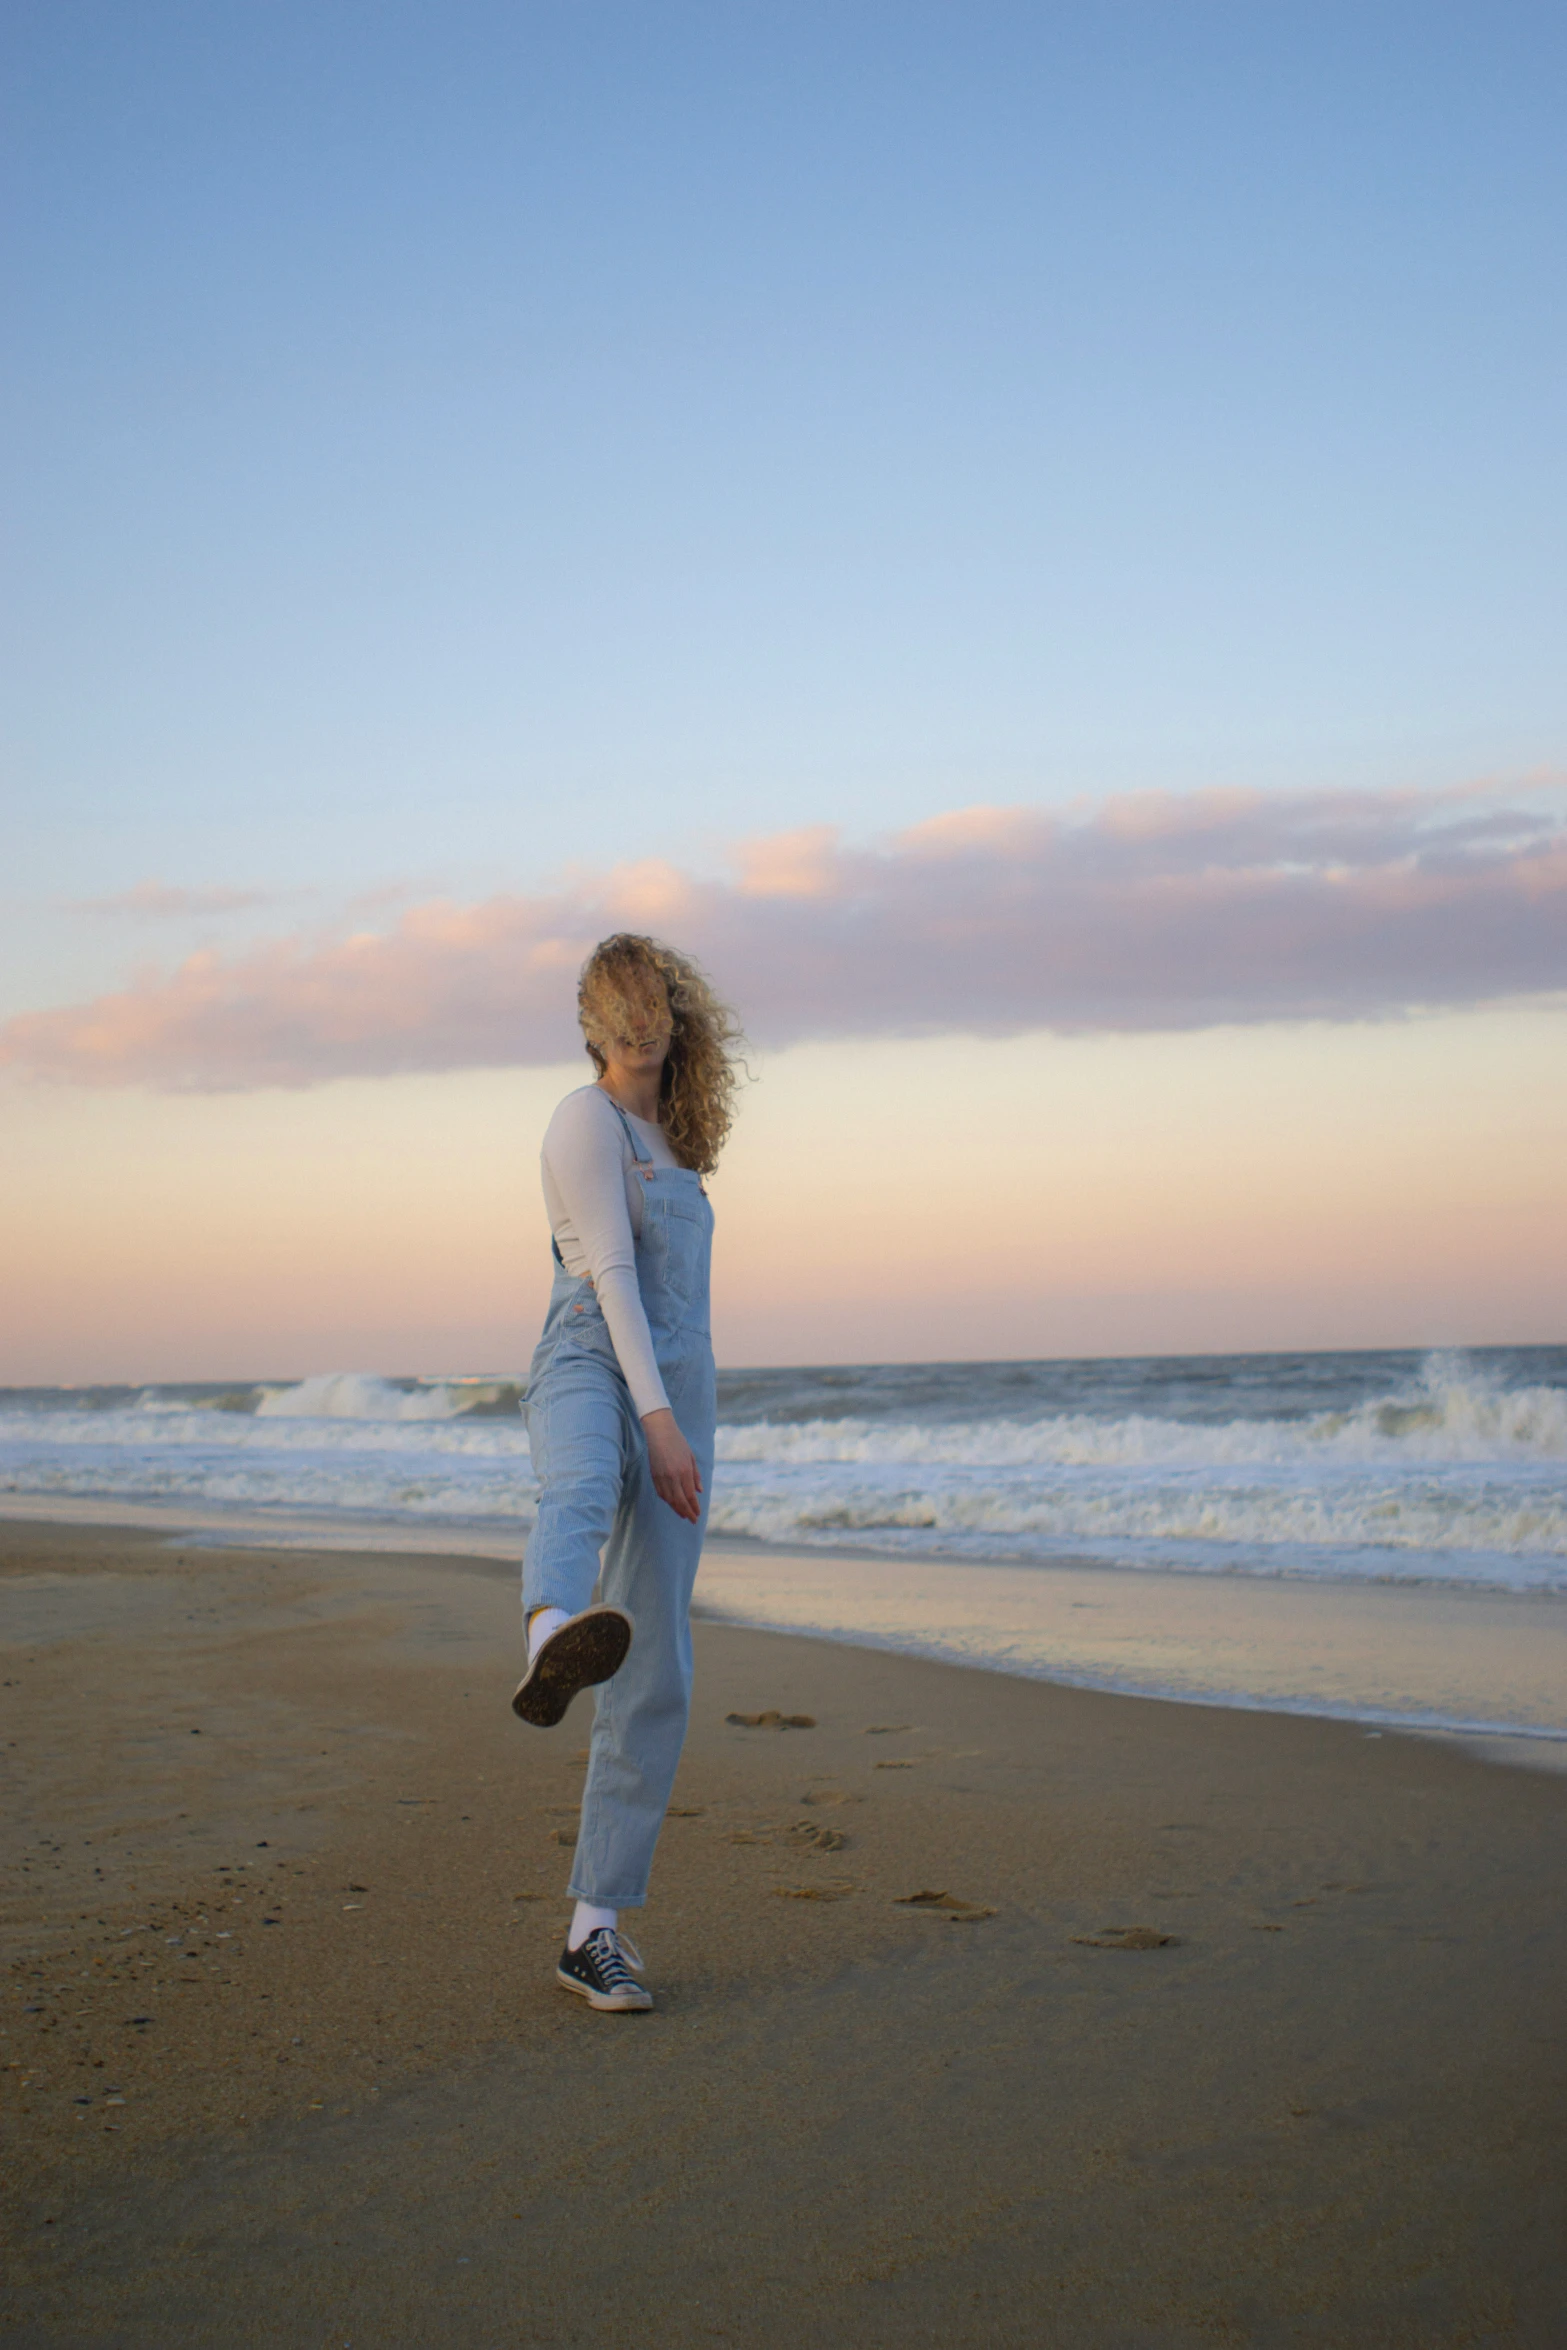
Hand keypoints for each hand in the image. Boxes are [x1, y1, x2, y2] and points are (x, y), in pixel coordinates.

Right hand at [642, 1408, 703, 1522]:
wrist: (659, 1431)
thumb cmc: (678, 1442)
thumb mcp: (691, 1457)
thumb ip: (696, 1475)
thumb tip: (699, 1491)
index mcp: (684, 1471)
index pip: (690, 1496)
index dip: (694, 1507)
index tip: (698, 1514)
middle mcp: (673, 1477)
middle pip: (680, 1501)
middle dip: (687, 1512)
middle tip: (692, 1520)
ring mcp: (662, 1477)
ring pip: (669, 1499)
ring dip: (676, 1509)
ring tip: (683, 1515)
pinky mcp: (653, 1475)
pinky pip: (660, 1493)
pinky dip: (667, 1500)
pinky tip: (672, 1504)